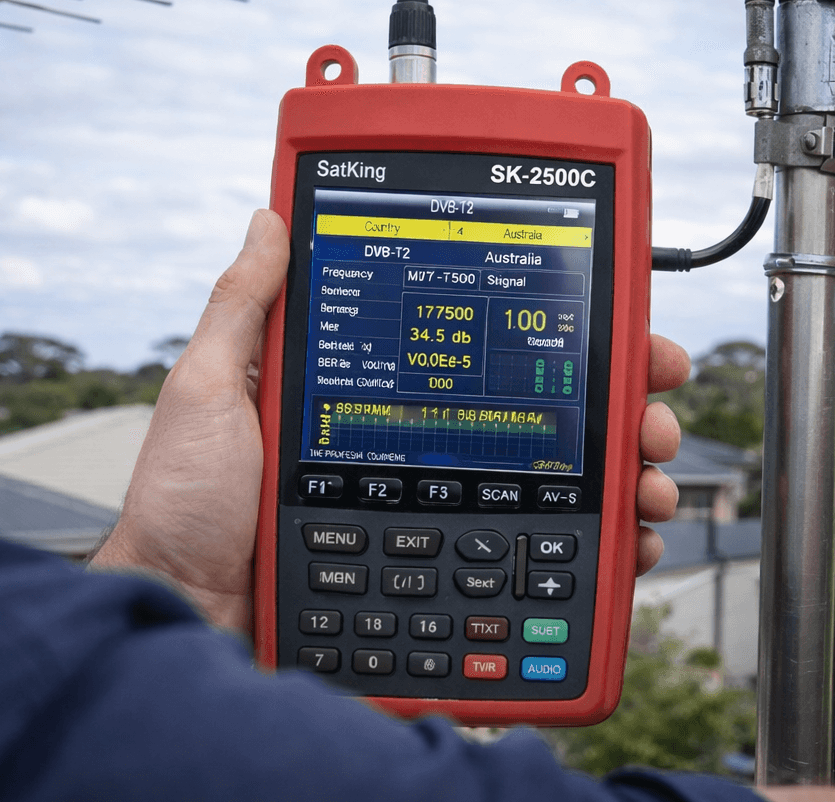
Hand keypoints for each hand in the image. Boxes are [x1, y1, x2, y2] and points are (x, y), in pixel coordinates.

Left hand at [93, 209, 689, 634]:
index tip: (615, 328)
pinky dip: (592, 559)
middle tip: (653, 414)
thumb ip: (246, 307)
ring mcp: (429, 521)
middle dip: (618, 411)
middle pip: (540, 424)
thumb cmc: (184, 508)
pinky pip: (530, 569)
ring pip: (554, 496)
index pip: (484, 354)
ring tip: (649, 480)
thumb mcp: (210, 387)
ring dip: (623, 481)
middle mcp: (415, 457)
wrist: (181, 615)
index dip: (556, 338)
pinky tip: (624, 544)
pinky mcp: (435, 583)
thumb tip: (270, 218)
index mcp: (375, 400)